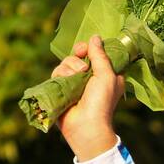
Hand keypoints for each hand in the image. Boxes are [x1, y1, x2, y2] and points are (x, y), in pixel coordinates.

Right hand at [50, 34, 126, 159]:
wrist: (85, 126)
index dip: (90, 49)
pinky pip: (57, 73)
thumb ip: (100, 55)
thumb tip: (95, 37)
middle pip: (78, 56)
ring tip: (76, 78)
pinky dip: (61, 75)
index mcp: (105, 75)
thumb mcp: (106, 75)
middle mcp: (90, 78)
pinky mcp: (62, 88)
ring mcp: (75, 83)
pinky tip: (65, 83)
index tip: (87, 49)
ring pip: (66, 63)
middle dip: (77, 56)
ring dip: (69, 67)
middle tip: (80, 61)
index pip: (95, 54)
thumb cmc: (101, 102)